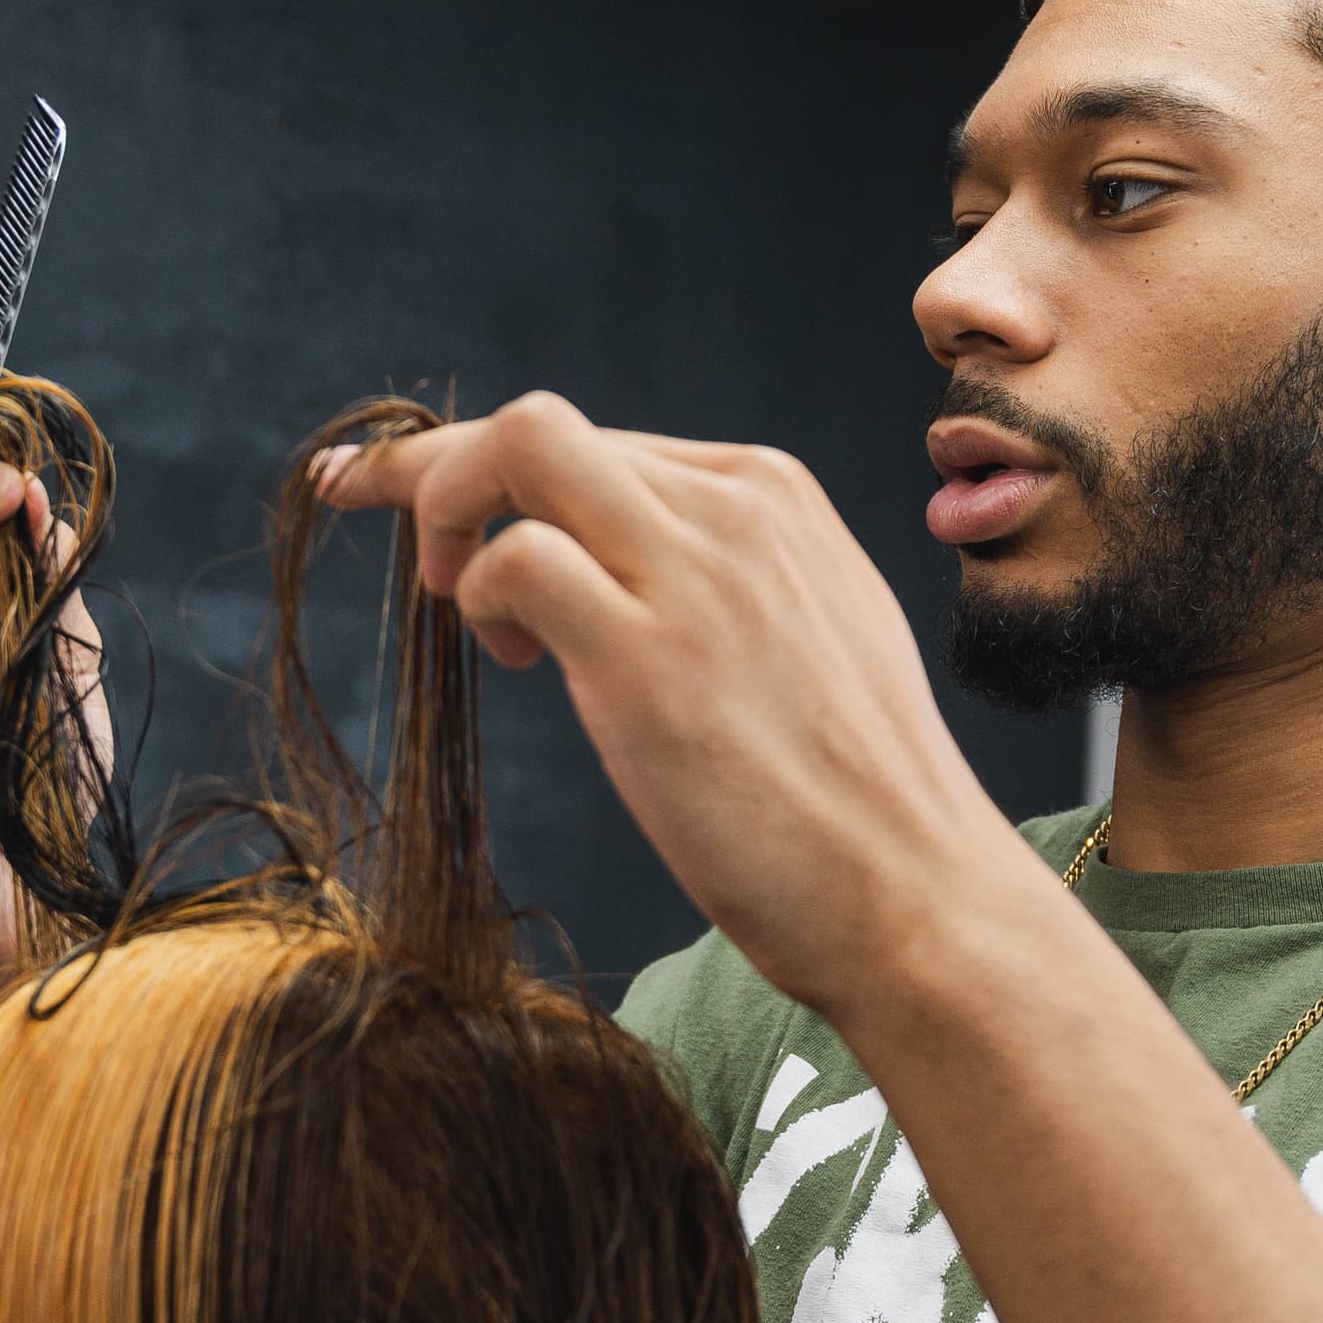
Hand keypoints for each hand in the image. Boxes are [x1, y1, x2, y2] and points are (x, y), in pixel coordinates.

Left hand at [320, 391, 1054, 1014]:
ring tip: (477, 624)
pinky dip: (482, 596)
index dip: (502, 475)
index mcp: (775, 499)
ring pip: (519, 452)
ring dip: (447, 516)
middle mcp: (736, 510)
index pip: (603, 443)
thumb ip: (721, 582)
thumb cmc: (853, 800)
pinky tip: (513, 658)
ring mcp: (695, 575)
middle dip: (436, 470)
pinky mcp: (649, 656)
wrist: (916, 896)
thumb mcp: (805, 638)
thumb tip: (613, 569)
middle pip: (540, 427)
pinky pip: (516, 559)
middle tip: (406, 549)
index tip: (429, 505)